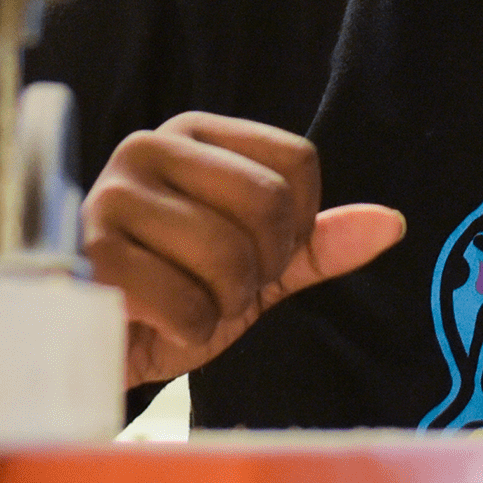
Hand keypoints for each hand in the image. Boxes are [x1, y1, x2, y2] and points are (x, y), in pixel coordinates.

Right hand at [80, 112, 406, 387]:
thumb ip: (318, 242)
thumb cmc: (171, 297)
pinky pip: (185, 302)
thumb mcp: (256, 268)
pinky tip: (158, 322)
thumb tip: (392, 223)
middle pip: (270, 203)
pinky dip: (188, 330)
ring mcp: (113, 197)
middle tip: (222, 287)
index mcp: (193, 134)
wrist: (89, 347)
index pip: (298, 162)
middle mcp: (148, 147)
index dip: (297, 227)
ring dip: (222, 305)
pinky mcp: (90, 255)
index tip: (259, 255)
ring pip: (230, 257)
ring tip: (186, 303)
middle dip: (262, 269)